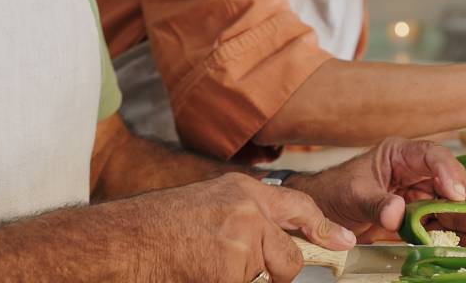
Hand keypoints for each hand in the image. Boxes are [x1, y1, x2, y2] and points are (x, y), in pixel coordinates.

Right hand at [135, 172, 354, 281]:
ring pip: (264, 280)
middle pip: (289, 260)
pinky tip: (196, 275)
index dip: (323, 228)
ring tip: (201, 267)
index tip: (344, 242)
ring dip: (238, 280)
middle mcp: (247, 212)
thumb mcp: (207, 206)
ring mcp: (240, 244)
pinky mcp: (229, 275)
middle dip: (274, 275)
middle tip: (233, 270)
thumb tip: (276, 243)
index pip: (298, 208)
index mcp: (241, 191)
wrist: (122, 242)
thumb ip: (244, 218)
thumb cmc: (154, 229)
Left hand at [287, 137, 465, 245]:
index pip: (431, 156)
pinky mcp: (421, 216)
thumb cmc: (335, 192)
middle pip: (454, 181)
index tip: (454, 193)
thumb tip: (396, 213)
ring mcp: (421, 194)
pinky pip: (446, 224)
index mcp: (400, 155)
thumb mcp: (353, 195)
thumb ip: (376, 203)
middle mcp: (417, 172)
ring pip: (456, 204)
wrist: (325, 211)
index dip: (446, 172)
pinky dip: (462, 234)